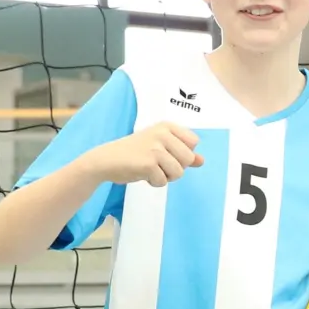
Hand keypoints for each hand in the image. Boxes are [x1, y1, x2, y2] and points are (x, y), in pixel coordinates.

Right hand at [83, 121, 203, 186]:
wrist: (106, 160)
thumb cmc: (134, 152)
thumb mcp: (160, 147)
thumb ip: (182, 152)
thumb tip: (202, 161)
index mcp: (167, 126)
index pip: (193, 142)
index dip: (183, 153)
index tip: (166, 152)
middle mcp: (163, 133)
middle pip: (188, 159)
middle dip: (175, 167)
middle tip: (157, 163)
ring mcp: (156, 148)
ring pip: (179, 172)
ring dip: (165, 176)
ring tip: (150, 168)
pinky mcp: (149, 163)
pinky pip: (164, 181)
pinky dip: (154, 182)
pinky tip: (142, 174)